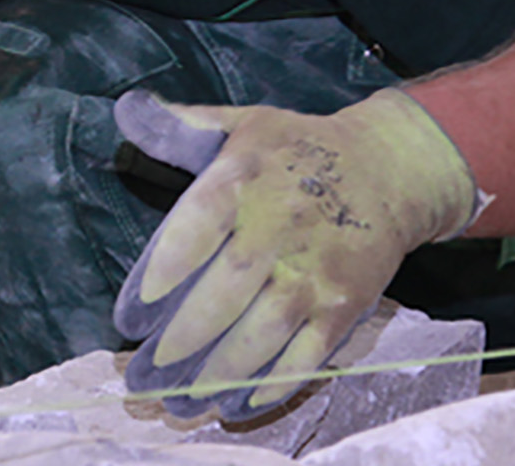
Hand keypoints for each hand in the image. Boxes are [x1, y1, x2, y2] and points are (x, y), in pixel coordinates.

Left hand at [112, 88, 479, 419]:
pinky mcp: (344, 303)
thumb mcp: (240, 123)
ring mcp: (316, 271)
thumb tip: (126, 111)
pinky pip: (308, 353)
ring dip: (220, 370)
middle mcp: (281, 226)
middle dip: (183, 337)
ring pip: (264, 331)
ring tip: (180, 398)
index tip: (132, 313)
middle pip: (228, 290)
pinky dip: (273, 382)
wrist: (388, 168)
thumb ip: (180, 126)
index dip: (164, 271)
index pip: (198, 226)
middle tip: (144, 372)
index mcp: (245, 178)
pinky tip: (238, 402)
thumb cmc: (298, 148)